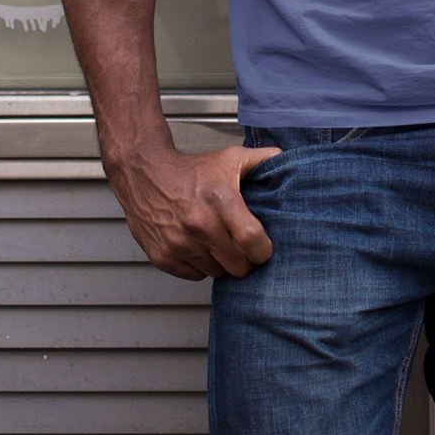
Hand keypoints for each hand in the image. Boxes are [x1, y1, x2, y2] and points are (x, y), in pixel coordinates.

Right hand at [108, 143, 281, 280]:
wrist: (145, 174)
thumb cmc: (192, 170)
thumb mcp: (230, 158)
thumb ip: (262, 160)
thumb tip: (288, 161)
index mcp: (220, 200)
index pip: (251, 239)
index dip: (263, 250)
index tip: (264, 249)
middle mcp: (199, 224)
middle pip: (238, 265)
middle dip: (245, 260)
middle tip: (241, 247)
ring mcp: (179, 243)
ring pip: (217, 273)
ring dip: (221, 262)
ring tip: (217, 242)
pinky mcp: (163, 257)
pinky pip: (196, 275)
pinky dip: (200, 265)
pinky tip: (197, 245)